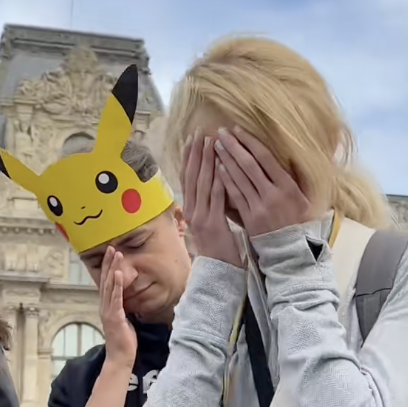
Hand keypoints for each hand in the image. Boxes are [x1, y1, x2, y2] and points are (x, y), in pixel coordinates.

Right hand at [100, 247, 136, 368]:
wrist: (120, 357)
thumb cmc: (124, 342)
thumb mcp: (124, 321)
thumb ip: (123, 310)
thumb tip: (128, 302)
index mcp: (107, 307)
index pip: (106, 284)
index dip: (107, 268)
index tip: (110, 254)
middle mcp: (105, 307)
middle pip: (105, 280)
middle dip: (108, 263)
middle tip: (111, 247)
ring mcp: (108, 311)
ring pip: (110, 286)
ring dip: (113, 269)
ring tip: (116, 254)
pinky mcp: (115, 317)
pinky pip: (116, 298)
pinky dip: (117, 285)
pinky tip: (118, 274)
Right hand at [182, 131, 242, 266]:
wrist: (219, 273)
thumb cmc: (218, 249)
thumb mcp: (209, 224)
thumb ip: (208, 206)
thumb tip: (211, 185)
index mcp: (190, 210)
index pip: (187, 179)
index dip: (189, 158)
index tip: (192, 139)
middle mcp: (192, 212)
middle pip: (191, 177)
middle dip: (196, 153)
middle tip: (199, 132)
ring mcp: (201, 218)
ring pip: (202, 184)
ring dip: (205, 161)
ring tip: (209, 141)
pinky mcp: (213, 224)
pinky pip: (215, 198)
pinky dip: (216, 180)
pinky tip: (220, 165)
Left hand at [214, 126, 313, 236]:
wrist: (292, 251)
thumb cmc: (299, 221)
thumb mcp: (304, 197)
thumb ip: (295, 176)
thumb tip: (288, 154)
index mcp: (288, 186)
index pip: (265, 158)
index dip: (250, 142)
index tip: (238, 130)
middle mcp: (273, 194)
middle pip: (249, 165)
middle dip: (233, 147)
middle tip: (221, 132)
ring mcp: (259, 207)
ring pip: (239, 179)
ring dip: (226, 160)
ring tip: (216, 146)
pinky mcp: (249, 218)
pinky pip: (235, 196)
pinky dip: (226, 181)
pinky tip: (218, 168)